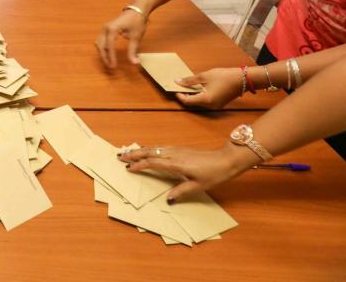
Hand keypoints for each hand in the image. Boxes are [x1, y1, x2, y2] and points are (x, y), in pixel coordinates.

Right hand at [96, 8, 148, 67]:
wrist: (137, 9)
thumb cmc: (137, 21)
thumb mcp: (136, 37)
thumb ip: (133, 51)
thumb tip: (134, 63)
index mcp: (112, 29)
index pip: (109, 46)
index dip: (111, 57)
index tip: (114, 66)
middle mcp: (105, 28)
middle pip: (101, 46)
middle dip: (105, 57)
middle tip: (111, 66)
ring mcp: (105, 28)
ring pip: (99, 43)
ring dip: (103, 53)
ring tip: (109, 61)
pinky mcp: (106, 29)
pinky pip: (101, 40)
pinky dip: (103, 48)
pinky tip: (108, 53)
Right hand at [118, 143, 256, 202]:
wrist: (225, 160)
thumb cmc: (213, 174)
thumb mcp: (198, 187)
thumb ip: (181, 192)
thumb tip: (167, 199)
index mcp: (176, 164)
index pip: (152, 162)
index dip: (139, 165)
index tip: (128, 168)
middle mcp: (173, 154)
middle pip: (150, 151)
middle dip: (134, 154)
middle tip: (120, 156)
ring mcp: (177, 150)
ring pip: (154, 147)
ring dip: (140, 150)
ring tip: (129, 152)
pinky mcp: (180, 149)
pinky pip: (160, 147)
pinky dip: (150, 148)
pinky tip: (147, 150)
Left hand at [175, 68, 242, 109]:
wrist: (244, 79)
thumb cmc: (225, 76)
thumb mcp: (205, 76)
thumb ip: (190, 80)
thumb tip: (178, 82)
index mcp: (206, 100)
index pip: (187, 101)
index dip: (180, 96)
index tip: (175, 89)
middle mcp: (210, 106)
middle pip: (193, 103)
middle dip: (185, 95)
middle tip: (181, 86)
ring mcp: (216, 106)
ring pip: (199, 103)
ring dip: (193, 95)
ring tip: (189, 85)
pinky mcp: (219, 104)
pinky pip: (206, 102)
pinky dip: (200, 96)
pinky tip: (199, 88)